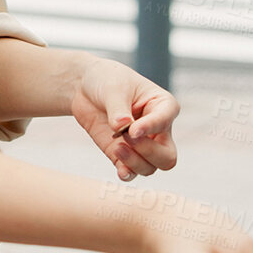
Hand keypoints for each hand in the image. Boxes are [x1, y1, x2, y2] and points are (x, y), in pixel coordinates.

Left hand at [69, 58, 178, 181]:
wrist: (85, 87)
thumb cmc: (107, 80)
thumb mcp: (113, 87)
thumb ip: (118, 108)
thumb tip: (122, 127)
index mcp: (163, 105)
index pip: (166, 120)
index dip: (151, 128)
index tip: (132, 129)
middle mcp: (158, 129)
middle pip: (167, 156)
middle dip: (148, 152)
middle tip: (126, 137)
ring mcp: (142, 144)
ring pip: (151, 168)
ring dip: (134, 162)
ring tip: (116, 146)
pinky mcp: (123, 154)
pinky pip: (131, 172)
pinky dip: (127, 173)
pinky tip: (119, 168)